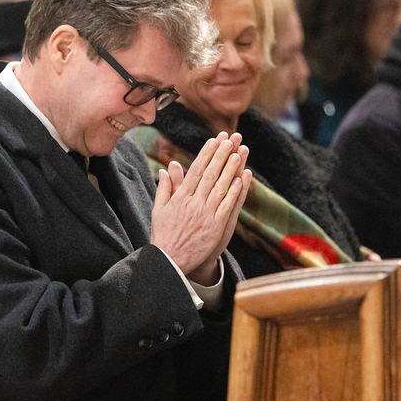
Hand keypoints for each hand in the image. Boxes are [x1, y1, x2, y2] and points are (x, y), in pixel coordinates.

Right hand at [151, 132, 251, 284]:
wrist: (170, 261)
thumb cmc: (163, 235)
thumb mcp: (159, 209)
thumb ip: (165, 188)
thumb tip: (166, 169)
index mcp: (180, 198)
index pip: (195, 171)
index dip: (206, 154)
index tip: (213, 141)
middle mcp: (193, 204)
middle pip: (210, 175)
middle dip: (221, 155)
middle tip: (230, 139)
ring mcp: (206, 215)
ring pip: (221, 187)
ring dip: (231, 169)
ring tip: (238, 153)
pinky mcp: (216, 227)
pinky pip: (228, 206)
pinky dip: (235, 191)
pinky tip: (242, 179)